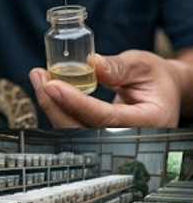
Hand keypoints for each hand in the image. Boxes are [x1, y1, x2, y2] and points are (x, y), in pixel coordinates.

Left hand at [29, 51, 180, 126]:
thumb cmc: (156, 77)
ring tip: (40, 78)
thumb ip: (118, 67)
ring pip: (72, 130)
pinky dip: (56, 108)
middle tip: (40, 78)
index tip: (53, 86)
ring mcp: (111, 140)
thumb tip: (90, 63)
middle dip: (55, 104)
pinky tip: (47, 88)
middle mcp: (129, 136)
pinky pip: (71, 126)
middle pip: (82, 129)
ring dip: (51, 105)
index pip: (105, 117)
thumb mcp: (143, 65)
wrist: (162, 91)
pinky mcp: (95, 135)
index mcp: (150, 121)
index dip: (76, 103)